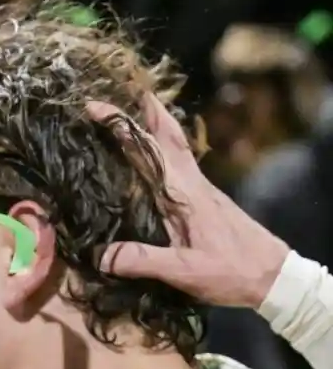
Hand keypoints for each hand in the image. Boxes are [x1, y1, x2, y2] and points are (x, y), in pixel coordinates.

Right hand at [87, 94, 289, 309]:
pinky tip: (155, 162)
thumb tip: (100, 256)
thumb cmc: (231, 272)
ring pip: (176, 149)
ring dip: (158, 129)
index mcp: (185, 194)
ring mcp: (202, 192)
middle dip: (149, 112)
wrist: (272, 276)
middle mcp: (193, 185)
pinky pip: (179, 167)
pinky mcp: (206, 203)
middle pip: (170, 138)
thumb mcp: (184, 271)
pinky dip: (164, 152)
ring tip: (139, 117)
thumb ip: (142, 261)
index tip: (96, 109)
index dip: (123, 127)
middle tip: (128, 92)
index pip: (150, 150)